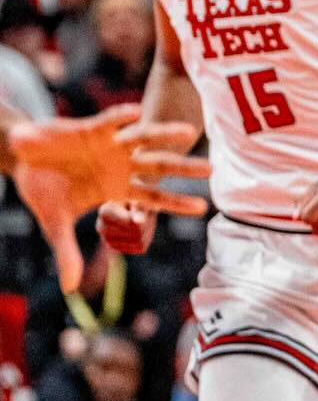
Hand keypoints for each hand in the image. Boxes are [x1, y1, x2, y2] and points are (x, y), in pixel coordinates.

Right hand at [11, 108, 206, 291]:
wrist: (22, 158)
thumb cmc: (44, 189)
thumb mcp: (55, 223)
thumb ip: (67, 252)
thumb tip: (69, 288)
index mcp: (117, 188)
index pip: (154, 198)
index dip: (176, 203)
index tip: (201, 208)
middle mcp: (120, 165)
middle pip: (159, 166)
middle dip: (184, 168)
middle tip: (211, 168)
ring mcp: (108, 145)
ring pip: (143, 139)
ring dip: (164, 135)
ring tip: (188, 132)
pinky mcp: (90, 128)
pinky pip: (109, 121)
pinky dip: (122, 117)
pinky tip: (136, 112)